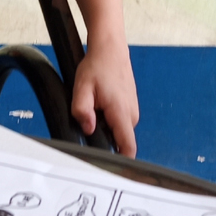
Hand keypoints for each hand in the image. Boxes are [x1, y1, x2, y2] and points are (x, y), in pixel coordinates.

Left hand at [70, 37, 138, 156]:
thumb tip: (88, 128)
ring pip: (118, 130)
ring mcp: (133, 110)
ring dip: (105, 125)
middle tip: (90, 120)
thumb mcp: (82, 88)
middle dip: (104, 137)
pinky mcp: (130, 107)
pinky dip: (109, 117)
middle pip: (119, 140)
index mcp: (121, 113)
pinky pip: (119, 121)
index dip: (120, 161)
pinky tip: (101, 104)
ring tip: (95, 107)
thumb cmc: (98, 66)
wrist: (110, 49)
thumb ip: (82, 111)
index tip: (110, 166)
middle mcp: (132, 114)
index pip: (128, 148)